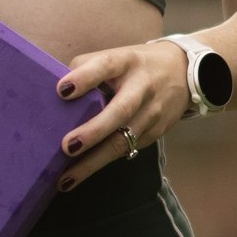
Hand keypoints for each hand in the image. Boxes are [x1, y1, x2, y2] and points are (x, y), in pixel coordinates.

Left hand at [54, 35, 194, 188]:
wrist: (185, 73)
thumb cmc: (135, 66)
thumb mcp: (116, 57)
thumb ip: (86, 69)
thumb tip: (51, 92)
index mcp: (126, 62)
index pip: (106, 66)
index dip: (84, 78)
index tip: (61, 91)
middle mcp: (142, 87)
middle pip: (120, 111)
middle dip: (93, 131)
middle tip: (67, 147)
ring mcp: (151, 113)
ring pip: (123, 140)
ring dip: (93, 162)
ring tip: (66, 179)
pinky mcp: (154, 134)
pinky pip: (126, 151)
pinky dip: (101, 164)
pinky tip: (79, 175)